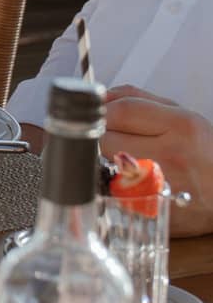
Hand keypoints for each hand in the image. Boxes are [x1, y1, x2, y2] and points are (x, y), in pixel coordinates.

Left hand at [103, 86, 212, 237]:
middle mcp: (172, 154)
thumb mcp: (181, 116)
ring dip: (109, 158)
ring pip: (106, 163)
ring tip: (132, 158)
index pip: (122, 110)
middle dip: (105, 135)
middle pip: (107, 138)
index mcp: (182, 126)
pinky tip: (134, 177)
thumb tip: (101, 95)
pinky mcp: (149, 207)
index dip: (104, 109)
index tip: (100, 111)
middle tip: (120, 138)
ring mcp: (160, 183)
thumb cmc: (203, 152)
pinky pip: (114, 187)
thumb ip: (139, 100)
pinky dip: (115, 179)